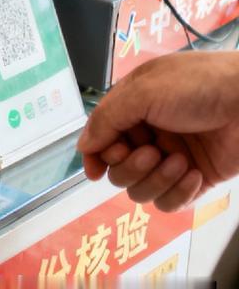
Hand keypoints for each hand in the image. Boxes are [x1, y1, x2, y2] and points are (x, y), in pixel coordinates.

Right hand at [77, 51, 238, 211]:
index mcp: (134, 109)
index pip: (100, 140)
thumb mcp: (142, 91)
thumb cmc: (204, 85)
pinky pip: (168, 203)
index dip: (95, 156)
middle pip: (116, 170)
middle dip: (130, 165)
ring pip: (140, 190)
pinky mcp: (194, 180)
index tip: (95, 168)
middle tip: (151, 151)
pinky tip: (193, 173)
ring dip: (156, 179)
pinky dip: (177, 193)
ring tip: (179, 160)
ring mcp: (171, 159)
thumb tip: (84, 147)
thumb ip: (106, 119)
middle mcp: (150, 135)